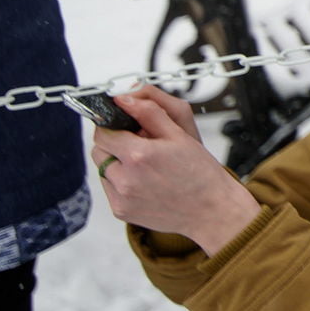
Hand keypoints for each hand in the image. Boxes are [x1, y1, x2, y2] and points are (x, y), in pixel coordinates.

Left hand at [93, 87, 261, 255]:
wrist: (210, 209)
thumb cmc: (200, 172)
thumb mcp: (179, 134)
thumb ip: (149, 112)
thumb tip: (125, 99)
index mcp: (138, 155)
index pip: (103, 132)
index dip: (114, 125)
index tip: (126, 126)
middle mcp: (125, 178)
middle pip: (99, 151)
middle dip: (113, 143)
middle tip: (138, 144)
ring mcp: (121, 197)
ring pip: (103, 170)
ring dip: (116, 163)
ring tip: (144, 165)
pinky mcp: (121, 211)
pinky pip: (110, 189)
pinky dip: (121, 182)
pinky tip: (144, 181)